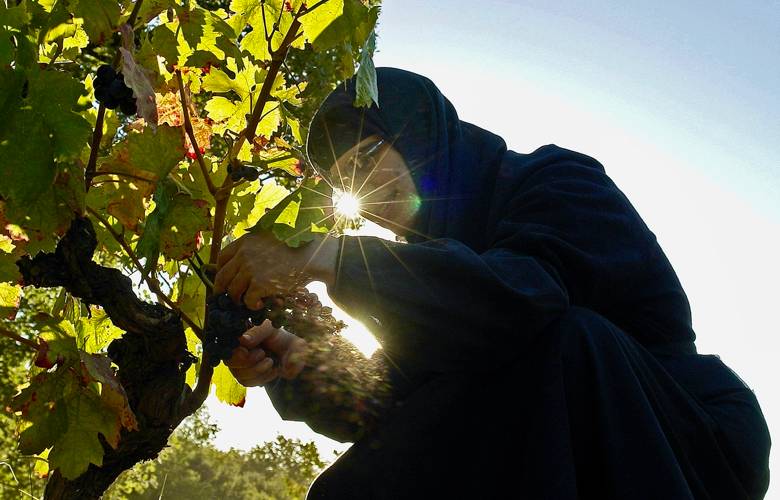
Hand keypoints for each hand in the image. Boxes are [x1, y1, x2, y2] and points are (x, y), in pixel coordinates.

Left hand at [214, 231, 337, 309]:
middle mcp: (243, 255)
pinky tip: (259, 304)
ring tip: (247, 302)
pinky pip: (247, 300)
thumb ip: (254, 246)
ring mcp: (250, 270)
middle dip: (222, 290)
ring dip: (238, 300)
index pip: (222, 258)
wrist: (312, 255)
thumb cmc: (296, 247)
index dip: (221, 271)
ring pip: (232, 291)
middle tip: (228, 298)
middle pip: (222, 277)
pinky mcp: (259, 284)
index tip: (225, 279)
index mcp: (245, 242)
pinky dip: (251, 305)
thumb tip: (244, 258)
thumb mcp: (270, 238)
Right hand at [225, 319, 307, 386]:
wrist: (292, 353)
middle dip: (248, 361)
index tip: (246, 351)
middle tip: (263, 353)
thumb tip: (244, 340)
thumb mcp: (270, 329)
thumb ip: (258, 332)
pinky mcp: (246, 378)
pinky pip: (247, 382)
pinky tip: (272, 370)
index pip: (227, 345)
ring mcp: (238, 366)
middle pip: (229, 361)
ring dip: (257, 369)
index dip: (235, 351)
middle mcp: (234, 352)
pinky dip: (262, 377)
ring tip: (270, 361)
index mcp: (238, 337)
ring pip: (238, 374)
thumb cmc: (279, 337)